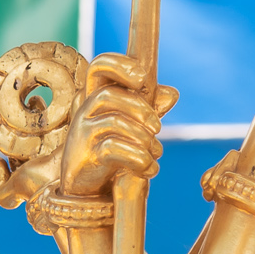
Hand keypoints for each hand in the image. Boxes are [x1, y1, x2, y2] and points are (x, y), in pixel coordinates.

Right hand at [59, 53, 175, 198]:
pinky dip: (139, 159)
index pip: (99, 67)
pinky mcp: (86, 157)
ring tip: (155, 154)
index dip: (119, 65)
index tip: (142, 79)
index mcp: (98, 98)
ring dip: (143, 139)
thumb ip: (148, 109)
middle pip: (109, 95)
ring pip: (114, 122)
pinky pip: (112, 149)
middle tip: (158, 128)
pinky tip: (150, 169)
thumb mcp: (130, 127)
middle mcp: (86, 111)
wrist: (85, 189)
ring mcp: (83, 133)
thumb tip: (172, 93)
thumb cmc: (110, 151)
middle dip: (141, 109)